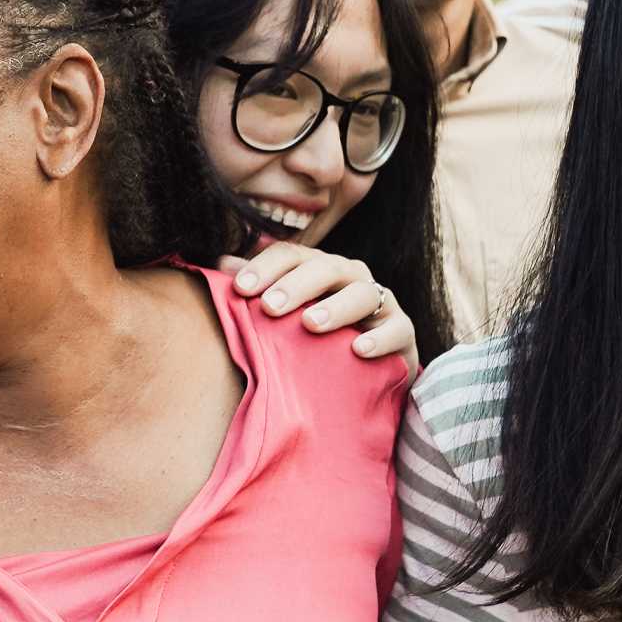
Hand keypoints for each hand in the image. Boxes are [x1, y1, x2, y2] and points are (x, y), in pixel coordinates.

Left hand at [229, 244, 416, 364]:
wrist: (367, 367)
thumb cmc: (317, 334)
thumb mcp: (287, 311)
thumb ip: (258, 288)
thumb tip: (218, 266)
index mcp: (318, 267)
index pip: (291, 255)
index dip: (265, 266)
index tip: (240, 289)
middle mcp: (350, 276)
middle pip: (326, 269)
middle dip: (296, 286)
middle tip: (269, 307)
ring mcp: (380, 302)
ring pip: (364, 293)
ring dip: (336, 307)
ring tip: (311, 324)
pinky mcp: (403, 331)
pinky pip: (396, 329)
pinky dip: (378, 338)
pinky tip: (357, 349)